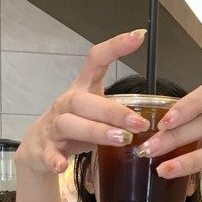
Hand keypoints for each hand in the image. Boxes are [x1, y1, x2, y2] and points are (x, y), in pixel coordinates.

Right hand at [15, 30, 150, 174]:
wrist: (38, 147)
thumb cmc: (76, 127)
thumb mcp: (96, 112)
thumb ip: (120, 110)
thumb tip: (162, 116)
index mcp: (82, 89)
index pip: (96, 60)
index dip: (115, 46)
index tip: (138, 36)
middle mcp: (66, 104)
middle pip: (84, 100)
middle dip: (113, 111)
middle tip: (140, 123)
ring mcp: (53, 127)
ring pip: (69, 123)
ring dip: (96, 130)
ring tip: (120, 140)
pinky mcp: (44, 150)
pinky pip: (49, 153)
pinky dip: (54, 159)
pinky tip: (62, 166)